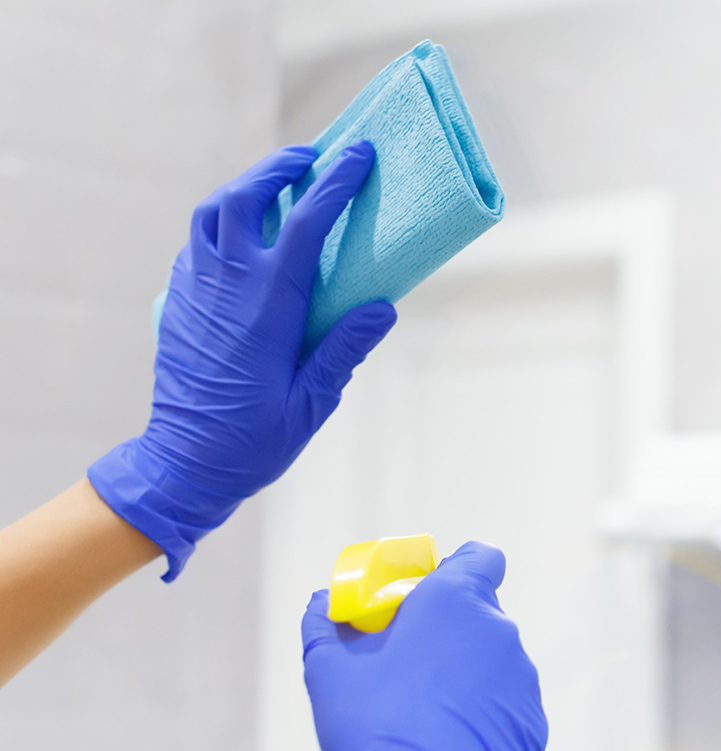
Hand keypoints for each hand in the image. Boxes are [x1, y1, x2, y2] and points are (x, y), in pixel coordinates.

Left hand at [88, 143, 396, 579]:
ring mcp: (197, 290)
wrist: (182, 463)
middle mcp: (227, 286)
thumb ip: (344, 350)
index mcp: (267, 307)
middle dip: (281, 167)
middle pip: (246, 198)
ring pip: (212, 212)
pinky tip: (244, 233)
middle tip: (313, 157)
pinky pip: (197, 243)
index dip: (335, 184)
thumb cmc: (253, 442)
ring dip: (246, 187)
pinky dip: (221, 221)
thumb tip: (381, 307)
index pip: (304, 224)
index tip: (358, 157)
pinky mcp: (180, 302)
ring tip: (277, 182)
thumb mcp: (313, 403)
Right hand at [302, 542, 547, 750]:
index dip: (456, 571)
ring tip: (427, 714)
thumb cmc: (372, 727)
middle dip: (451, 631)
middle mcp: (499, 630)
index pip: (480, 557)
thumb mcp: (329, 670)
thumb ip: (326, 625)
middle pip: (481, 614)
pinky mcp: (533, 722)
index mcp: (455, 601)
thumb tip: (321, 604)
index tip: (428, 594)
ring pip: (495, 663)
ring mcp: (522, 678)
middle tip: (412, 662)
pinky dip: (486, 718)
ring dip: (469, 676)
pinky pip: (508, 708)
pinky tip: (451, 743)